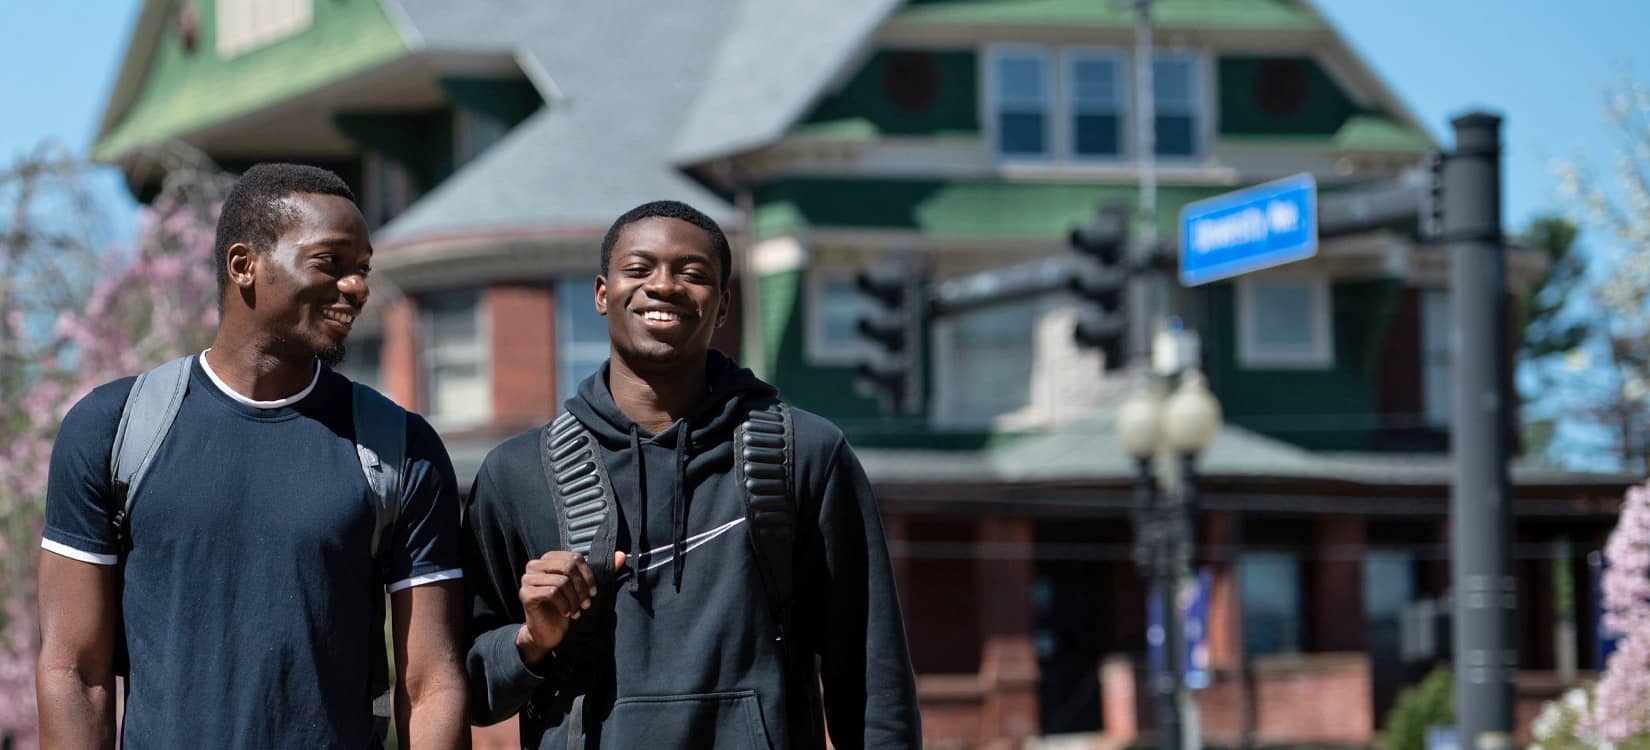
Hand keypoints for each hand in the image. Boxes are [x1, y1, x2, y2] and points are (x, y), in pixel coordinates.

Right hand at [515, 550, 625, 665]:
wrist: (547, 632)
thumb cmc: (563, 608)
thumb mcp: (583, 589)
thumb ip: (600, 571)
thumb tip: (621, 555)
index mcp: (548, 559)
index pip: (574, 557)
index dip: (588, 575)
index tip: (594, 592)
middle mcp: (535, 565)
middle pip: (568, 567)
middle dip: (582, 588)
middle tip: (586, 604)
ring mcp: (527, 579)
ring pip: (561, 581)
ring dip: (574, 600)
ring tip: (576, 611)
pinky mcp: (525, 594)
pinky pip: (552, 593)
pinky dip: (564, 605)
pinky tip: (566, 613)